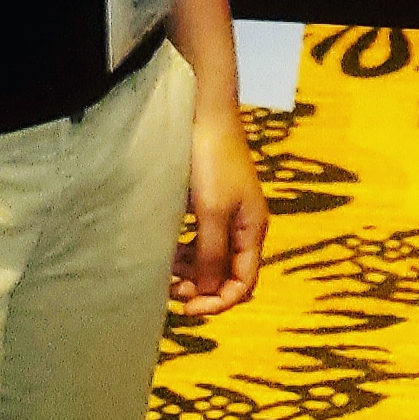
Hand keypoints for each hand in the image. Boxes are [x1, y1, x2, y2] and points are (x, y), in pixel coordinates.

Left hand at [172, 103, 267, 320]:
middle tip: (170, 290)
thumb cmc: (212, 161)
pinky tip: (168, 251)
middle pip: (228, 274)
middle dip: (202, 289)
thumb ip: (211, 255)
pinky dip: (186, 252)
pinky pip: (201, 241)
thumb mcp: (212, 213)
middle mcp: (244, 226)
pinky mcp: (211, 202)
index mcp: (253, 230)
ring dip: (191, 272)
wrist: (205, 113)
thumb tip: (209, 293)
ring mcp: (228, 213)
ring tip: (165, 272)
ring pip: (212, 259)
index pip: (244, 284)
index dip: (218, 302)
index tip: (186, 307)